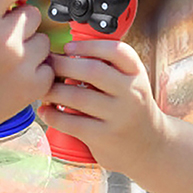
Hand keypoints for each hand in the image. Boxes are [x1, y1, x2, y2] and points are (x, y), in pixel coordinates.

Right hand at [0, 0, 53, 148]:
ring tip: (5, 58)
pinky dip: (34, 71)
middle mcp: (3, 38)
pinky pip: (47, 68)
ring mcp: (18, 65)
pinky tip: (14, 74)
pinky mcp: (29, 89)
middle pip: (32, 14)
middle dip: (17, 21)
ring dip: (28, 46)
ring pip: (42, 41)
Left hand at [38, 40, 163, 177]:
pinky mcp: (105, 137)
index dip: (89, 46)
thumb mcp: (130, 81)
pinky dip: (53, 115)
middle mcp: (130, 93)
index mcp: (136, 74)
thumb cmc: (131, 106)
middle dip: (63, 65)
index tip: (68, 47)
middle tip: (47, 64)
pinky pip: (73, 123)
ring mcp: (119, 117)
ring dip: (53, 91)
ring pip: (78, 98)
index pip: (116, 51)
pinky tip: (45, 111)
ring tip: (43, 88)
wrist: (150, 145)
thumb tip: (66, 53)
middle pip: (92, 71)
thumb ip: (109, 66)